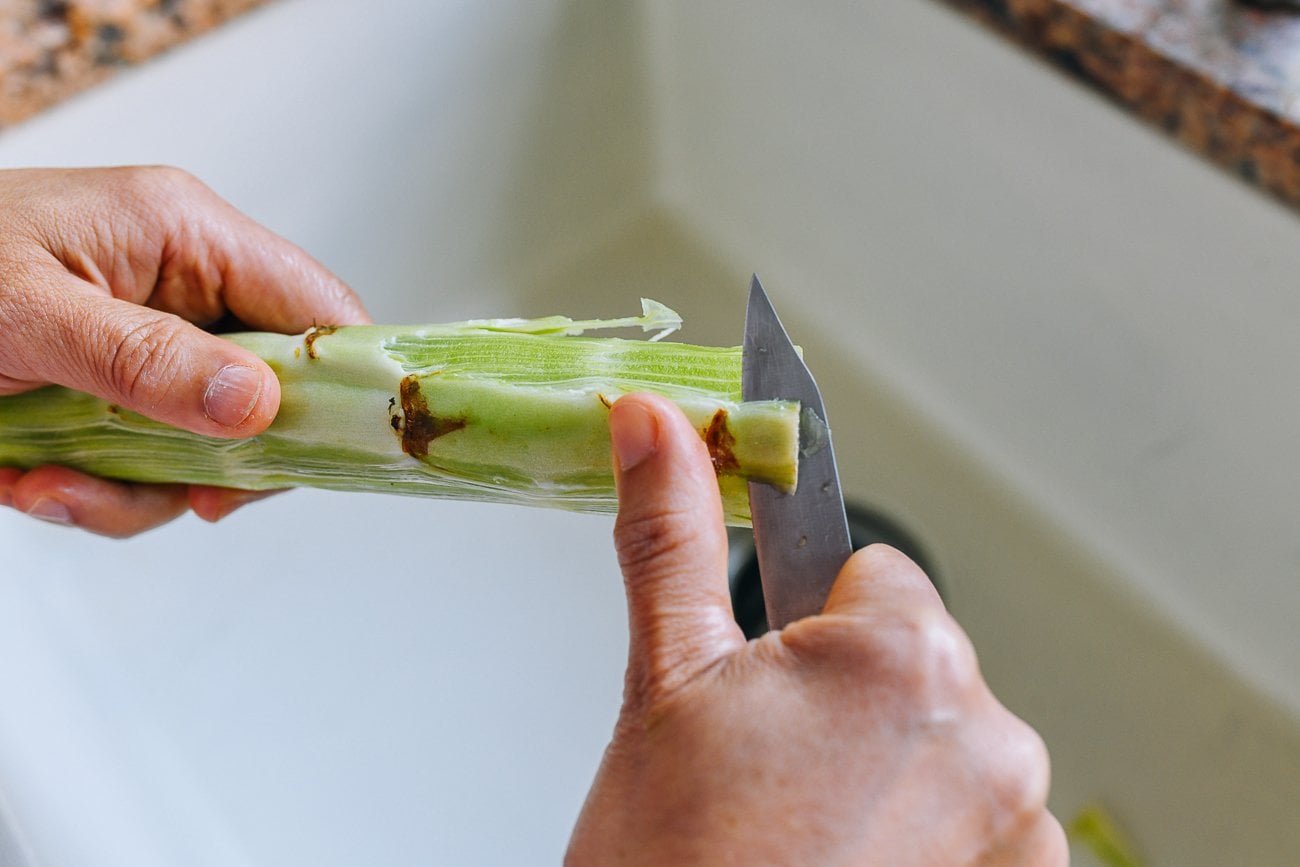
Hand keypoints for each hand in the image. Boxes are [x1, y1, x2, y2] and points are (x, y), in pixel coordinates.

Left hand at [0, 166, 368, 535]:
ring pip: (208, 446)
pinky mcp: (113, 392)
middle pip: (271, 394)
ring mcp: (149, 345)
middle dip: (220, 460)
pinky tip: (30, 482)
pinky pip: (147, 463)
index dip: (338, 382)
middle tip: (184, 499)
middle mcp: (183, 288)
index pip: (318, 308)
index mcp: (186, 235)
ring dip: (138, 489)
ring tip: (48, 488)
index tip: (314, 454)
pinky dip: (96, 492)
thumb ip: (146, 359)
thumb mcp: (29, 314)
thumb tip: (261, 404)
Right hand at [568, 393, 1066, 865]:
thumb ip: (668, 533)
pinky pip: (974, 816)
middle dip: (843, 692)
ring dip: (885, 765)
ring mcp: (1018, 826)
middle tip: (766, 764)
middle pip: (911, 658)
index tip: (773, 668)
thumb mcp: (663, 681)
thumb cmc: (674, 862)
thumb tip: (652, 422)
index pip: (872, 572)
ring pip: (941, 738)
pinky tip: (848, 862)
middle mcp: (989, 735)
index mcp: (905, 658)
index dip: (803, 621)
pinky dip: (922, 831)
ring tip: (800, 824)